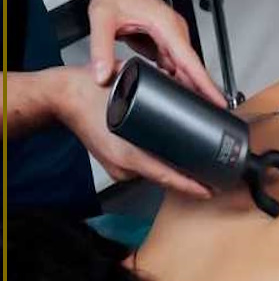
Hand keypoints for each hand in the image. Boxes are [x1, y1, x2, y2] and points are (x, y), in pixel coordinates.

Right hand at [53, 65, 211, 197]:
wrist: (64, 98)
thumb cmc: (91, 92)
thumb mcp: (129, 90)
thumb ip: (158, 94)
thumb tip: (188, 94)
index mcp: (128, 154)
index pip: (166, 176)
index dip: (190, 186)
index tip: (208, 191)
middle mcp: (124, 167)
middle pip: (164, 178)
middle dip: (188, 179)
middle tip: (212, 178)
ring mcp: (119, 170)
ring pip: (155, 174)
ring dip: (174, 171)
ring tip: (197, 167)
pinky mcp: (117, 167)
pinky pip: (145, 170)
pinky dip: (160, 166)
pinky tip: (173, 159)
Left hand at [88, 0, 224, 106]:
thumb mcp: (101, 18)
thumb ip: (100, 48)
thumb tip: (103, 75)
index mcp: (167, 26)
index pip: (191, 61)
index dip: (205, 83)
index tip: (218, 101)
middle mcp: (174, 33)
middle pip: (193, 69)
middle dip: (201, 92)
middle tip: (205, 115)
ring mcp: (171, 39)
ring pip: (184, 70)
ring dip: (188, 88)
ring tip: (192, 110)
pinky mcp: (165, 44)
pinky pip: (175, 67)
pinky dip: (177, 81)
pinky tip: (176, 94)